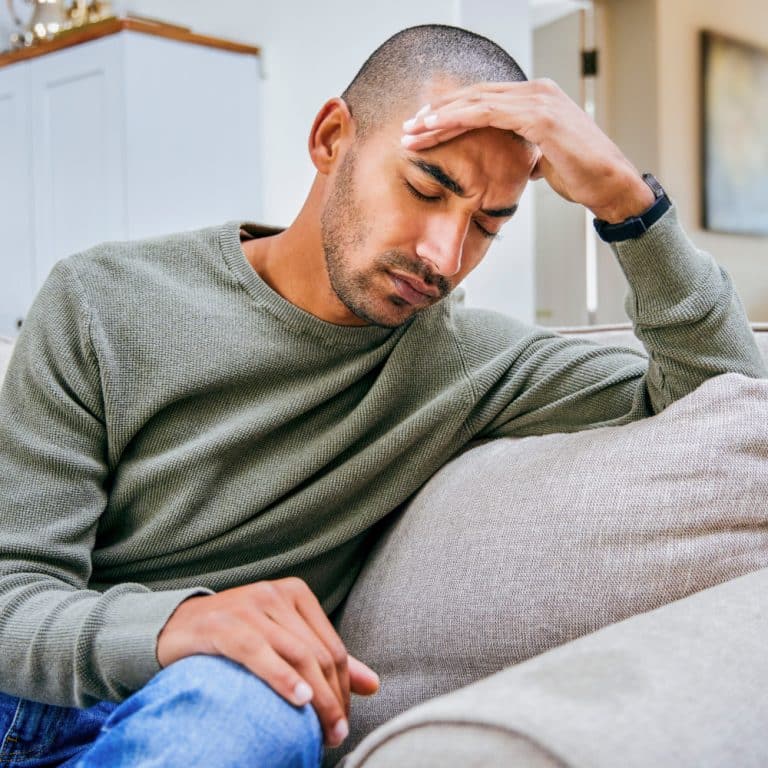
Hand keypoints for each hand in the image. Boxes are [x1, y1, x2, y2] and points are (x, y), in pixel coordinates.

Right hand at [156, 577, 379, 747]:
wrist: (176, 625)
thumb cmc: (236, 635)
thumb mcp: (282, 639)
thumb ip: (324, 658)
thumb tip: (372, 684)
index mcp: (296, 594)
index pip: (332, 648)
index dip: (345, 689)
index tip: (345, 721)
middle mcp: (275, 594)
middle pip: (319, 654)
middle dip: (334, 699)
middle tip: (336, 735)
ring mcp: (250, 606)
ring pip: (297, 655)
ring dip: (317, 699)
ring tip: (323, 732)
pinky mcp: (224, 624)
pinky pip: (259, 653)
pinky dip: (283, 678)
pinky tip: (299, 701)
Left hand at [401, 79, 653, 222]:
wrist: (610, 185)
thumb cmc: (581, 175)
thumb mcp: (546, 157)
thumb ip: (527, 149)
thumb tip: (516, 160)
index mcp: (535, 98)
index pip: (483, 100)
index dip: (450, 114)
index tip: (423, 130)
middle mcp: (536, 91)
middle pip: (474, 96)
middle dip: (436, 114)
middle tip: (408, 129)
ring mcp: (539, 99)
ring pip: (475, 102)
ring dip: (439, 118)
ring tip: (412, 132)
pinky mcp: (540, 116)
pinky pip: (488, 113)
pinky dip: (458, 119)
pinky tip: (435, 129)